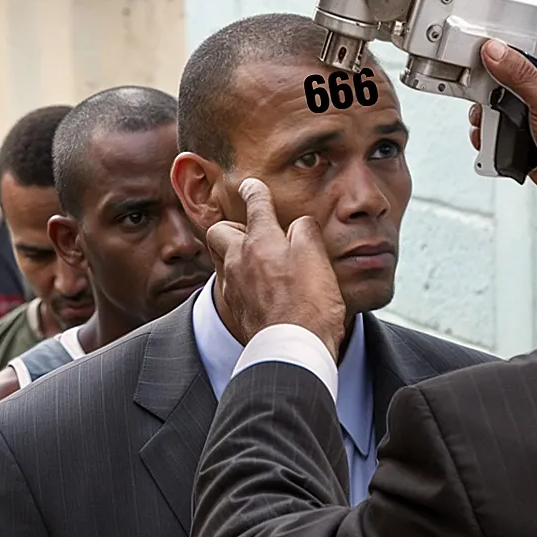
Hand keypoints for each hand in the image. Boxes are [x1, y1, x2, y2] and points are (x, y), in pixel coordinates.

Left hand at [206, 179, 345, 358]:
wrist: (291, 350)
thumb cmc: (308, 306)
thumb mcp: (316, 257)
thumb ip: (304, 232)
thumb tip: (297, 225)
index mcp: (261, 242)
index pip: (255, 204)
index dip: (254, 191)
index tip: (252, 186)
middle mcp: (239, 261)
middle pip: (219, 231)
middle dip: (231, 227)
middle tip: (251, 233)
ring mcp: (234, 287)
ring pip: (221, 259)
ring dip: (234, 254)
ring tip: (255, 261)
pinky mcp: (236, 310)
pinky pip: (230, 286)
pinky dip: (240, 281)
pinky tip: (258, 289)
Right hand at [470, 39, 536, 207]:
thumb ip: (520, 76)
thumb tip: (495, 52)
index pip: (517, 62)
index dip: (496, 61)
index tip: (479, 61)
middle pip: (498, 91)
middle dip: (485, 98)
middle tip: (485, 103)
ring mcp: (528, 126)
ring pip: (493, 118)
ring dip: (484, 125)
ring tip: (490, 129)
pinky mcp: (520, 148)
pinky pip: (494, 143)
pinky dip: (487, 145)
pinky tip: (492, 146)